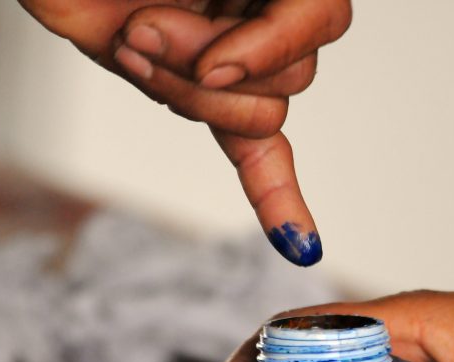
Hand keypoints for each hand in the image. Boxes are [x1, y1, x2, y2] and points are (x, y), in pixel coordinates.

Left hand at [18, 0, 352, 265]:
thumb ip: (193, 14)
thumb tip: (218, 74)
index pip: (321, 14)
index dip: (272, 46)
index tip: (213, 67)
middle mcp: (267, 12)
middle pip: (292, 77)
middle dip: (205, 67)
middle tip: (140, 31)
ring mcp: (239, 61)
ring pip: (265, 116)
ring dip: (186, 95)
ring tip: (132, 47)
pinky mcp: (207, 98)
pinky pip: (258, 154)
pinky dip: (277, 198)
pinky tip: (299, 246)